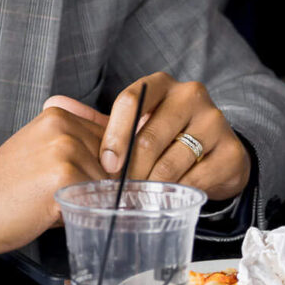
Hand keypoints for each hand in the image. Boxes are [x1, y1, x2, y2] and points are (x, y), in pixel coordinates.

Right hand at [0, 104, 110, 256]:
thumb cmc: (7, 190)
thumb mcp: (44, 153)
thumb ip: (80, 146)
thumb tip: (131, 156)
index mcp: (59, 114)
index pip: (114, 138)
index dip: (106, 167)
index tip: (80, 181)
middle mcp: (63, 124)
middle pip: (117, 161)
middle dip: (99, 185)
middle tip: (57, 194)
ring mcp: (64, 146)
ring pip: (109, 182)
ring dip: (89, 200)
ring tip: (52, 200)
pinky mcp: (64, 173)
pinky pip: (97, 198)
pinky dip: (81, 212)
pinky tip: (50, 209)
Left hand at [49, 73, 249, 200]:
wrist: (214, 155)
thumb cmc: (162, 140)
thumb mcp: (131, 126)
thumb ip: (94, 120)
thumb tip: (51, 105)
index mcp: (161, 85)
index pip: (131, 101)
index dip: (114, 135)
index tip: (105, 164)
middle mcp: (191, 95)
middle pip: (150, 136)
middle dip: (129, 170)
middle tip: (117, 191)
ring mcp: (216, 122)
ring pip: (172, 162)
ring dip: (150, 186)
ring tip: (137, 199)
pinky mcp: (232, 153)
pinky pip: (196, 180)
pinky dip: (176, 194)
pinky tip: (165, 200)